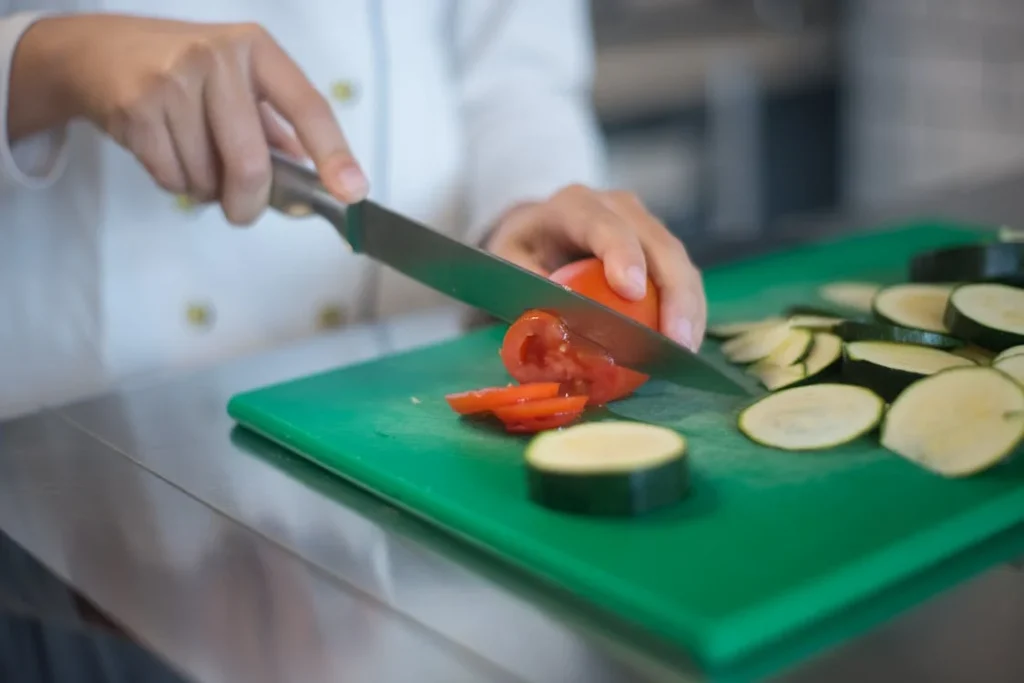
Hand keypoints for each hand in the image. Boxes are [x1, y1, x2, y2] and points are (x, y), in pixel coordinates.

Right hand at [10, 14, 368, 223]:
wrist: (96, 51)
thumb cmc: (182, 70)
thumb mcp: (236, 79)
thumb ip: (276, 125)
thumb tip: (320, 174)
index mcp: (256, 50)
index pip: (308, 107)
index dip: (334, 154)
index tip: (353, 191)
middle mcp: (218, 58)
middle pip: (251, 163)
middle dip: (249, 203)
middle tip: (243, 212)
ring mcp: (173, 80)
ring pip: (208, 178)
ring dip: (205, 189)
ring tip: (191, 156)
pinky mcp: (137, 107)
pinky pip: (172, 178)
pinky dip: (176, 183)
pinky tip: (165, 151)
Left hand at [484, 185, 705, 350]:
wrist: (539, 228)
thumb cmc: (522, 248)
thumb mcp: (507, 262)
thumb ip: (528, 286)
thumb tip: (553, 323)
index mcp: (573, 206)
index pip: (603, 224)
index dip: (621, 254)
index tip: (632, 291)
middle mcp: (617, 207)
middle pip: (656, 243)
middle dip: (672, 292)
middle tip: (676, 340)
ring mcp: (644, 224)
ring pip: (678, 260)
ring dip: (689, 306)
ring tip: (685, 349)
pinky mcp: (659, 247)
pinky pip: (683, 275)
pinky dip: (689, 309)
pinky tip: (686, 341)